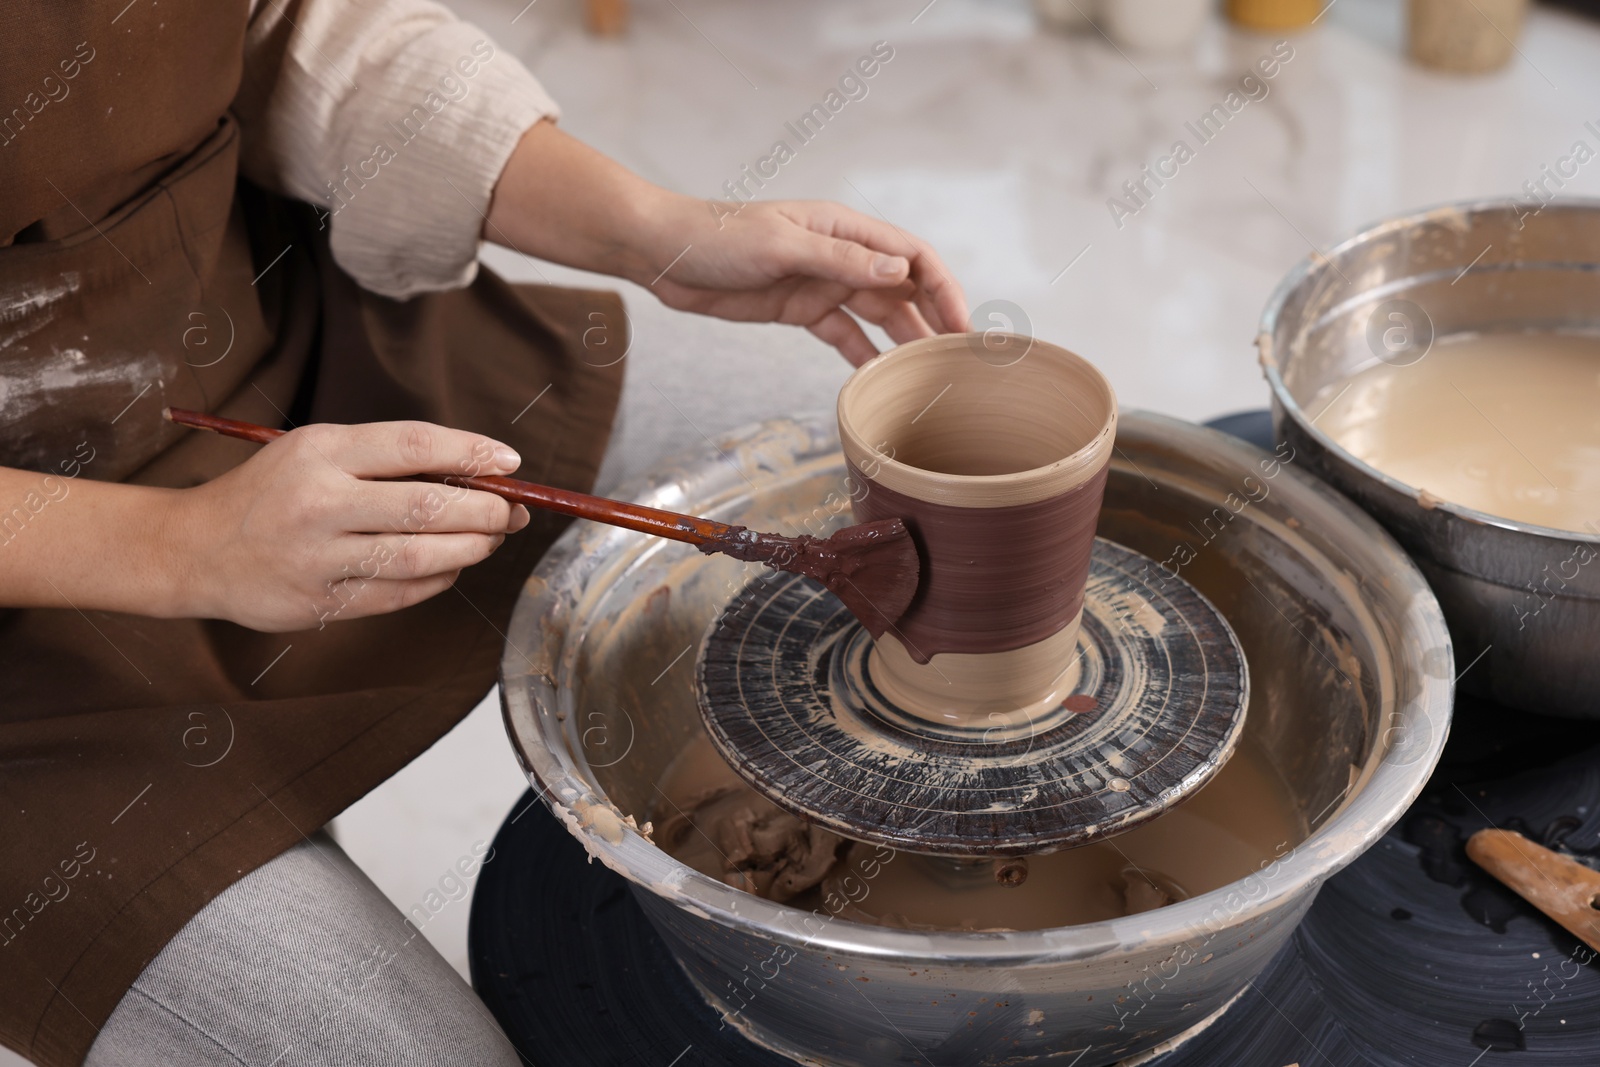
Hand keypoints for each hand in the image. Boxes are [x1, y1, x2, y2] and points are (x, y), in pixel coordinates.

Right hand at [165, 421, 529, 631]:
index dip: (471, 452)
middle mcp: (319, 502)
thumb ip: (383, 458)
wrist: (193, 550)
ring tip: (489, 538)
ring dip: (470, 548)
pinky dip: (438, 580)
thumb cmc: (269, 494)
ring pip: (420, 556)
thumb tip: (474, 470)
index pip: (413, 445)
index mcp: (320, 452)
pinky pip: (400, 594)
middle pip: (428, 506)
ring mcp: (318, 557)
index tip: (508, 462)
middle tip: (509, 511)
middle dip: (485, 510)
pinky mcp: (319, 602)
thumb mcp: (313, 451)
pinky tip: (450, 567)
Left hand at [485, 122, 968, 364]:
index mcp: (844, 228)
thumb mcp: (782, 245)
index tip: (959, 326)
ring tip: (927, 377)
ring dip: (903, 341)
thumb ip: (842, 259)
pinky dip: (863, 355)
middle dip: (932, 321)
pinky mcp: (800, 309)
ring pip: (877, 315)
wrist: (664, 254)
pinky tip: (880, 379)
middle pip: (903, 288)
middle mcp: (841, 255)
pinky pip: (843, 335)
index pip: (912, 255)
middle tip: (955, 362)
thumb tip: (900, 269)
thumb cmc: (719, 236)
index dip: (942, 287)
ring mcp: (822, 283)